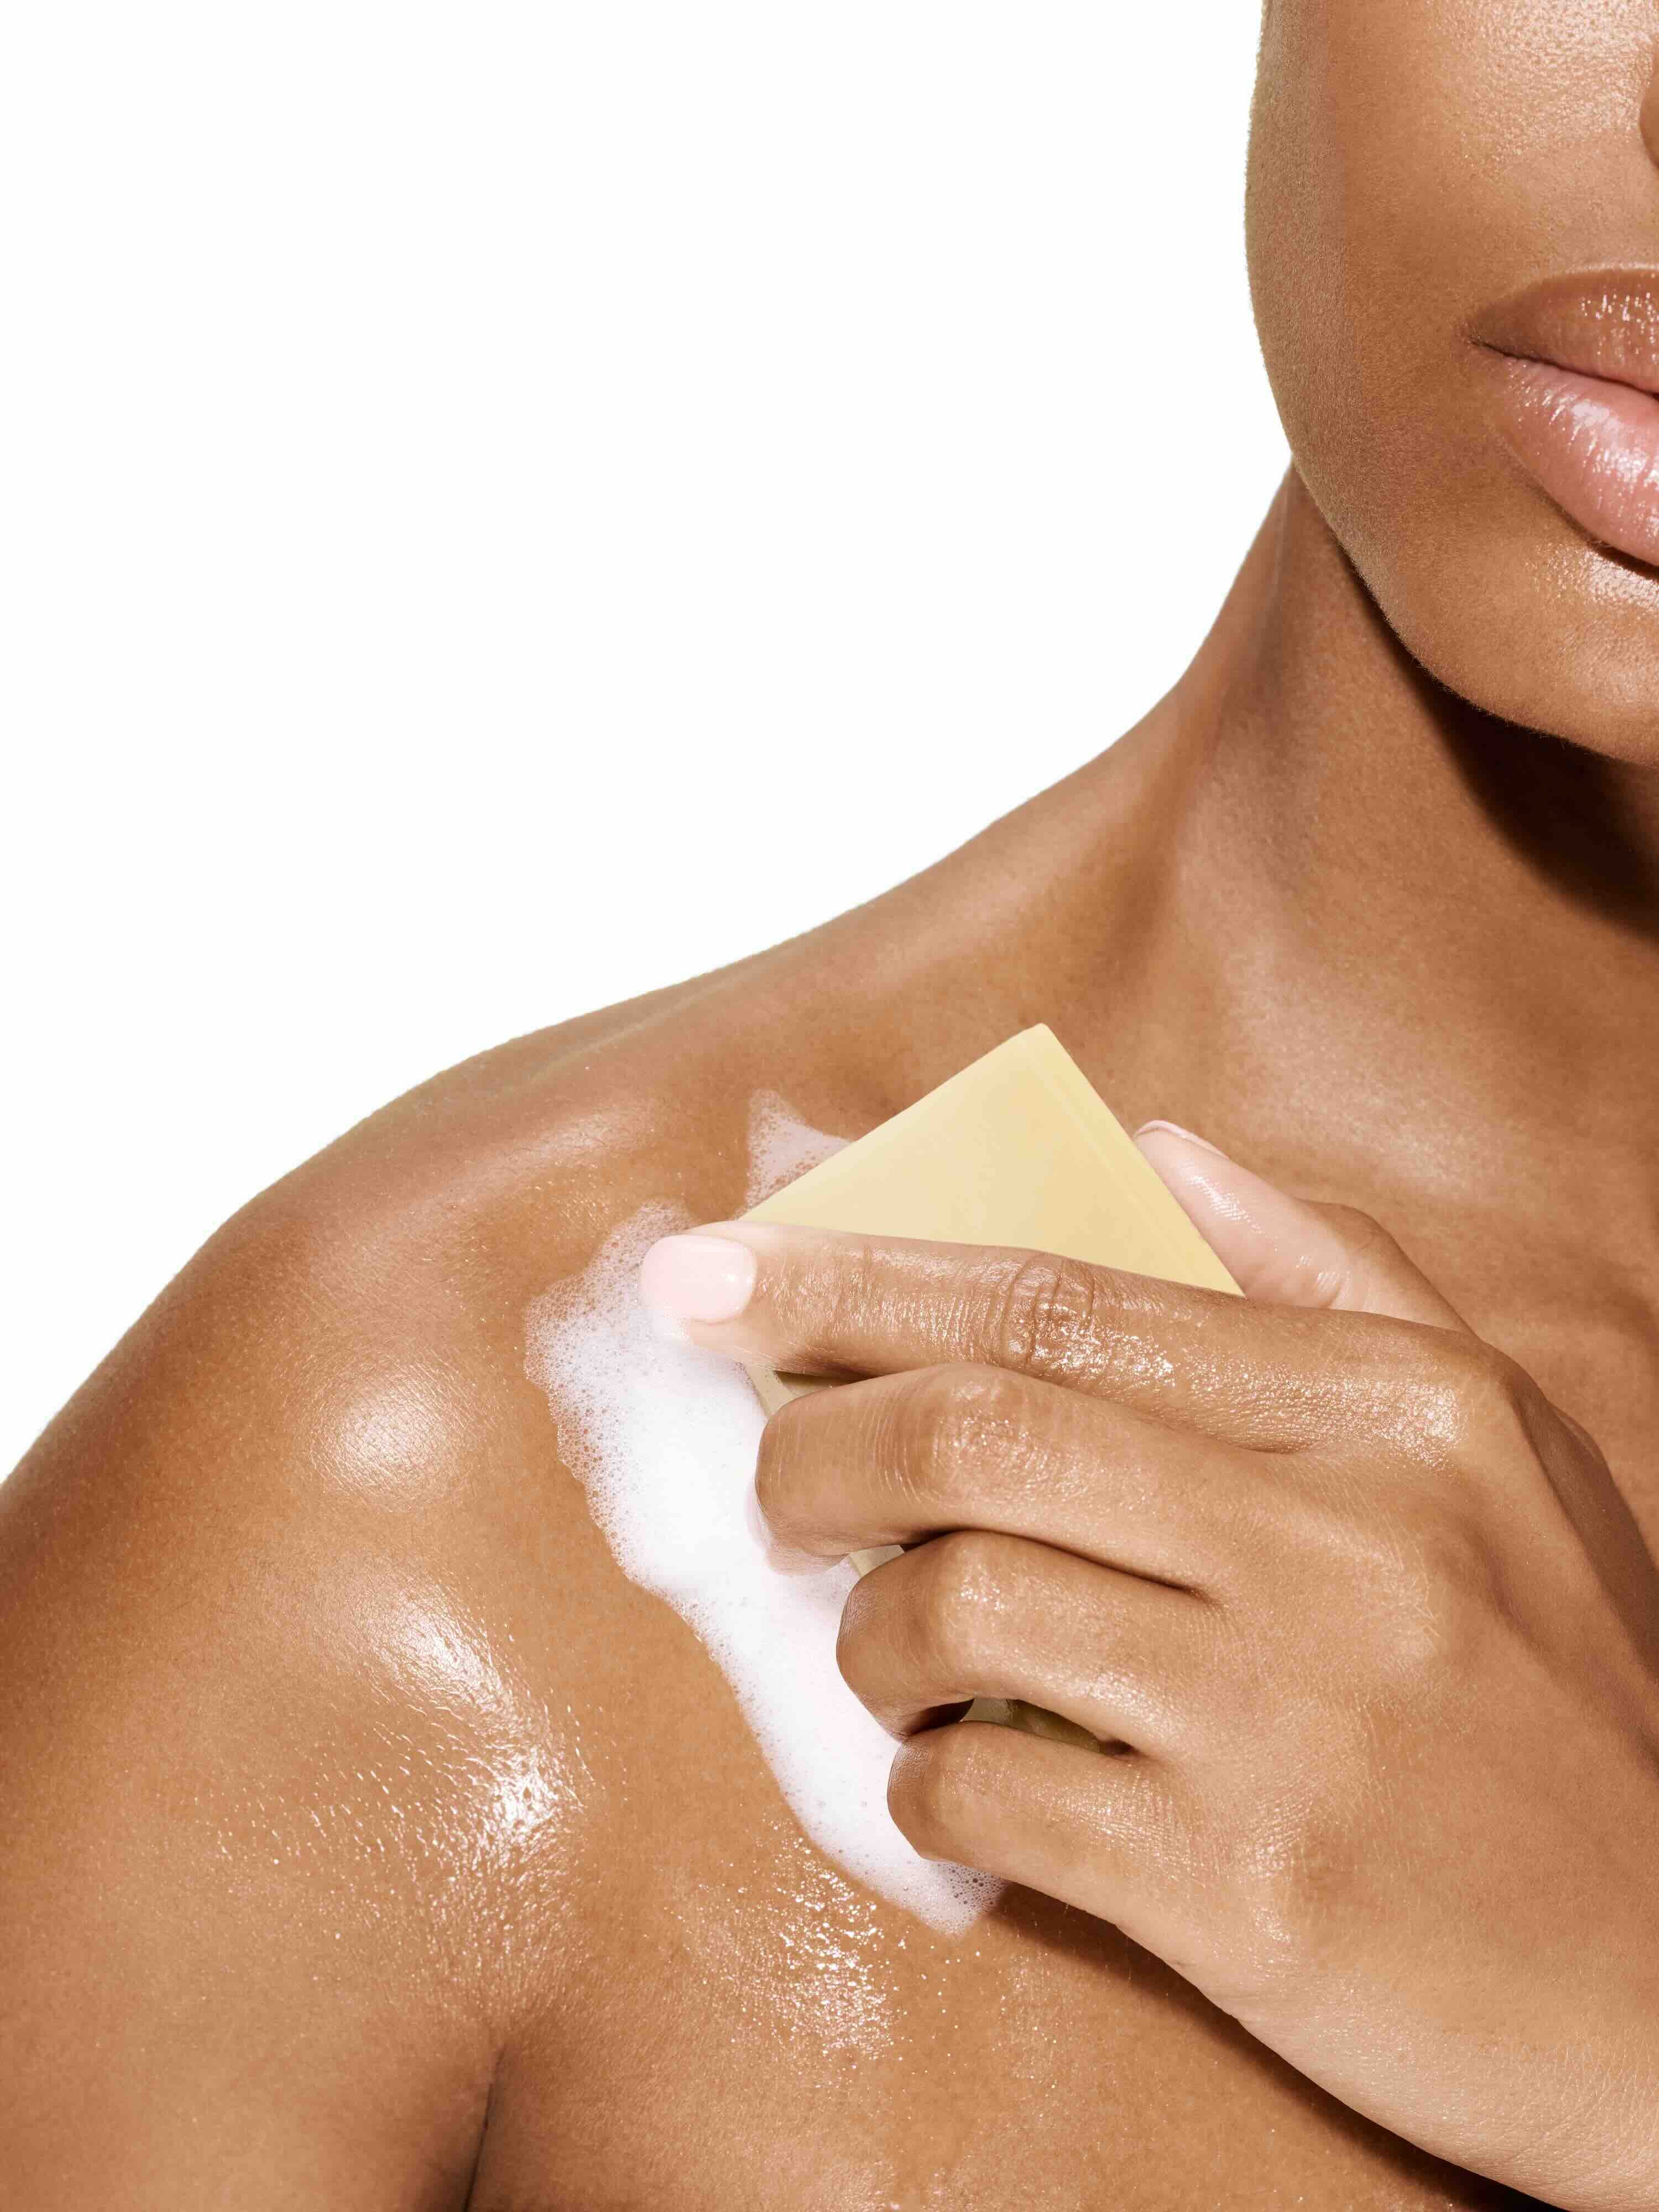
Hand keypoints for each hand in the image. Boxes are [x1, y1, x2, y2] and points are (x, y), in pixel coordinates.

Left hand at [639, 1128, 1658, 2209]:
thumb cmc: (1562, 1691)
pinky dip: (921, 1782)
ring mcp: (1290, 1721)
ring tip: (890, 1650)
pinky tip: (954, 1780)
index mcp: (1395, 1413)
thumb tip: (1157, 1151)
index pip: (1060, 1299)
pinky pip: (984, 1797)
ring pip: (951, 1604)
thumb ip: (1333, 1274)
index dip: (853, 1279)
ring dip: (863, 1631)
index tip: (705, 1274)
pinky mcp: (1243, 1895)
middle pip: (976, 1428)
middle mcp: (1346, 1543)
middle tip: (774, 1478)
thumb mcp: (1501, 1447)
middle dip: (813, 1442)